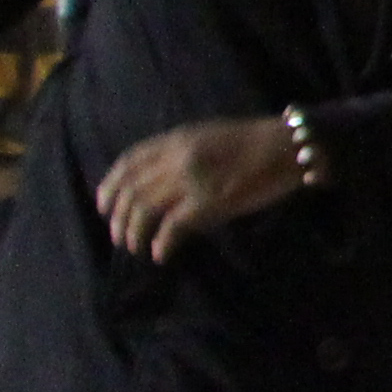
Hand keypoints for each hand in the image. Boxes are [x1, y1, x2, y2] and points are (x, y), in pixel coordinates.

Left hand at [96, 117, 310, 260]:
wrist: (287, 147)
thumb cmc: (252, 142)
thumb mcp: (208, 137)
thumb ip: (180, 152)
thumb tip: (157, 181)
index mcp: (177, 139)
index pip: (129, 161)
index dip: (110, 186)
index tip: (104, 205)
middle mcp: (178, 158)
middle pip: (132, 190)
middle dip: (118, 217)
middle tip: (119, 236)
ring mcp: (192, 180)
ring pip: (145, 210)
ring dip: (134, 233)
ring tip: (136, 247)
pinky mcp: (209, 202)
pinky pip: (172, 227)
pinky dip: (161, 244)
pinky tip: (159, 254)